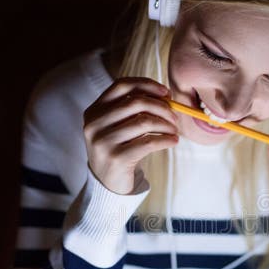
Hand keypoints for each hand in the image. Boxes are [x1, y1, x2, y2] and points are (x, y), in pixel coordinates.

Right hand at [83, 78, 178, 194]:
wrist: (108, 184)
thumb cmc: (119, 150)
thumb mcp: (119, 127)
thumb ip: (133, 109)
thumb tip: (166, 95)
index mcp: (94, 111)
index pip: (121, 86)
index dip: (146, 84)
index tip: (166, 92)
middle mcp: (94, 124)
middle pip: (135, 102)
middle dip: (161, 107)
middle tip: (174, 116)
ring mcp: (103, 142)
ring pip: (144, 122)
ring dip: (166, 124)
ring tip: (174, 130)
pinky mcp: (116, 158)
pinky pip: (148, 142)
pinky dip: (165, 139)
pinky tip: (173, 141)